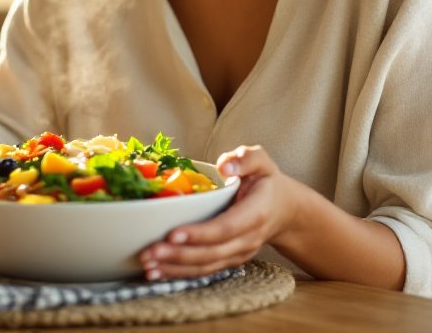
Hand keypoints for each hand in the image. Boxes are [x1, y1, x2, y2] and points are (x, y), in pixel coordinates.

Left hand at [137, 145, 296, 279]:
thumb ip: (246, 158)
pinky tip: (158, 272)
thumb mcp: (262, 161)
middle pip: (211, 253)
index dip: (199, 233)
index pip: (226, 227)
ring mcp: (238, 254)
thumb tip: (224, 166)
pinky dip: (180, 274)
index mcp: (255, 213)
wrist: (284, 210)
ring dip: (175, 269)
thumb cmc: (266, 182)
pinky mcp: (228, 260)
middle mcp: (247, 239)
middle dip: (178, 255)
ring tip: (148, 266)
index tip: (172, 233)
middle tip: (148, 253)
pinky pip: (204, 271)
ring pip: (206, 267)